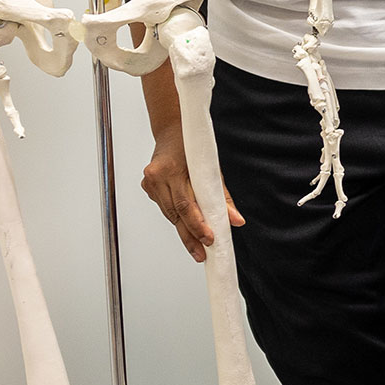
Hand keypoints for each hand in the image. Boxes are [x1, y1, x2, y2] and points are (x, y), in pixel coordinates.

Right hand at [141, 127, 243, 262]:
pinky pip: (166, 208)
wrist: (173, 130)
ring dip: (184, 231)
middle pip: (175, 214)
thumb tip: (236, 220)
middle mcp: (156, 177)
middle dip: (190, 236)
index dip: (197, 225)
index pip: (185, 205)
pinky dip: (178, 218)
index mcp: (170, 170)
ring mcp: (150, 183)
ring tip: (197, 248)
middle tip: (202, 254)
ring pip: (169, 214)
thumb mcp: (211, 168)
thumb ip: (223, 196)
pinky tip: (187, 230)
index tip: (209, 239)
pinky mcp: (149, 187)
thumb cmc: (193, 147)